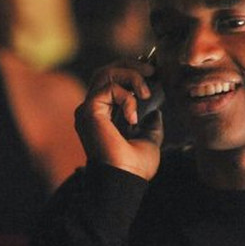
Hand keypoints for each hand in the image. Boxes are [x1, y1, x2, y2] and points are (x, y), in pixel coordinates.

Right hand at [74, 62, 162, 179]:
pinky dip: (127, 97)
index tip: (152, 71)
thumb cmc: (134, 167)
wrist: (125, 179)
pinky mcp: (89, 111)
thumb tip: (156, 113)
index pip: (113, 81)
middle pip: (106, 71)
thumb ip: (151, 126)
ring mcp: (88, 109)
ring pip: (106, 73)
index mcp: (104, 116)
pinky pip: (109, 88)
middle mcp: (93, 110)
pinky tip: (133, 117)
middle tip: (152, 71)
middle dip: (131, 66)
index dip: (131, 71)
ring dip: (131, 76)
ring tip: (146, 92)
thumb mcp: (149, 141)